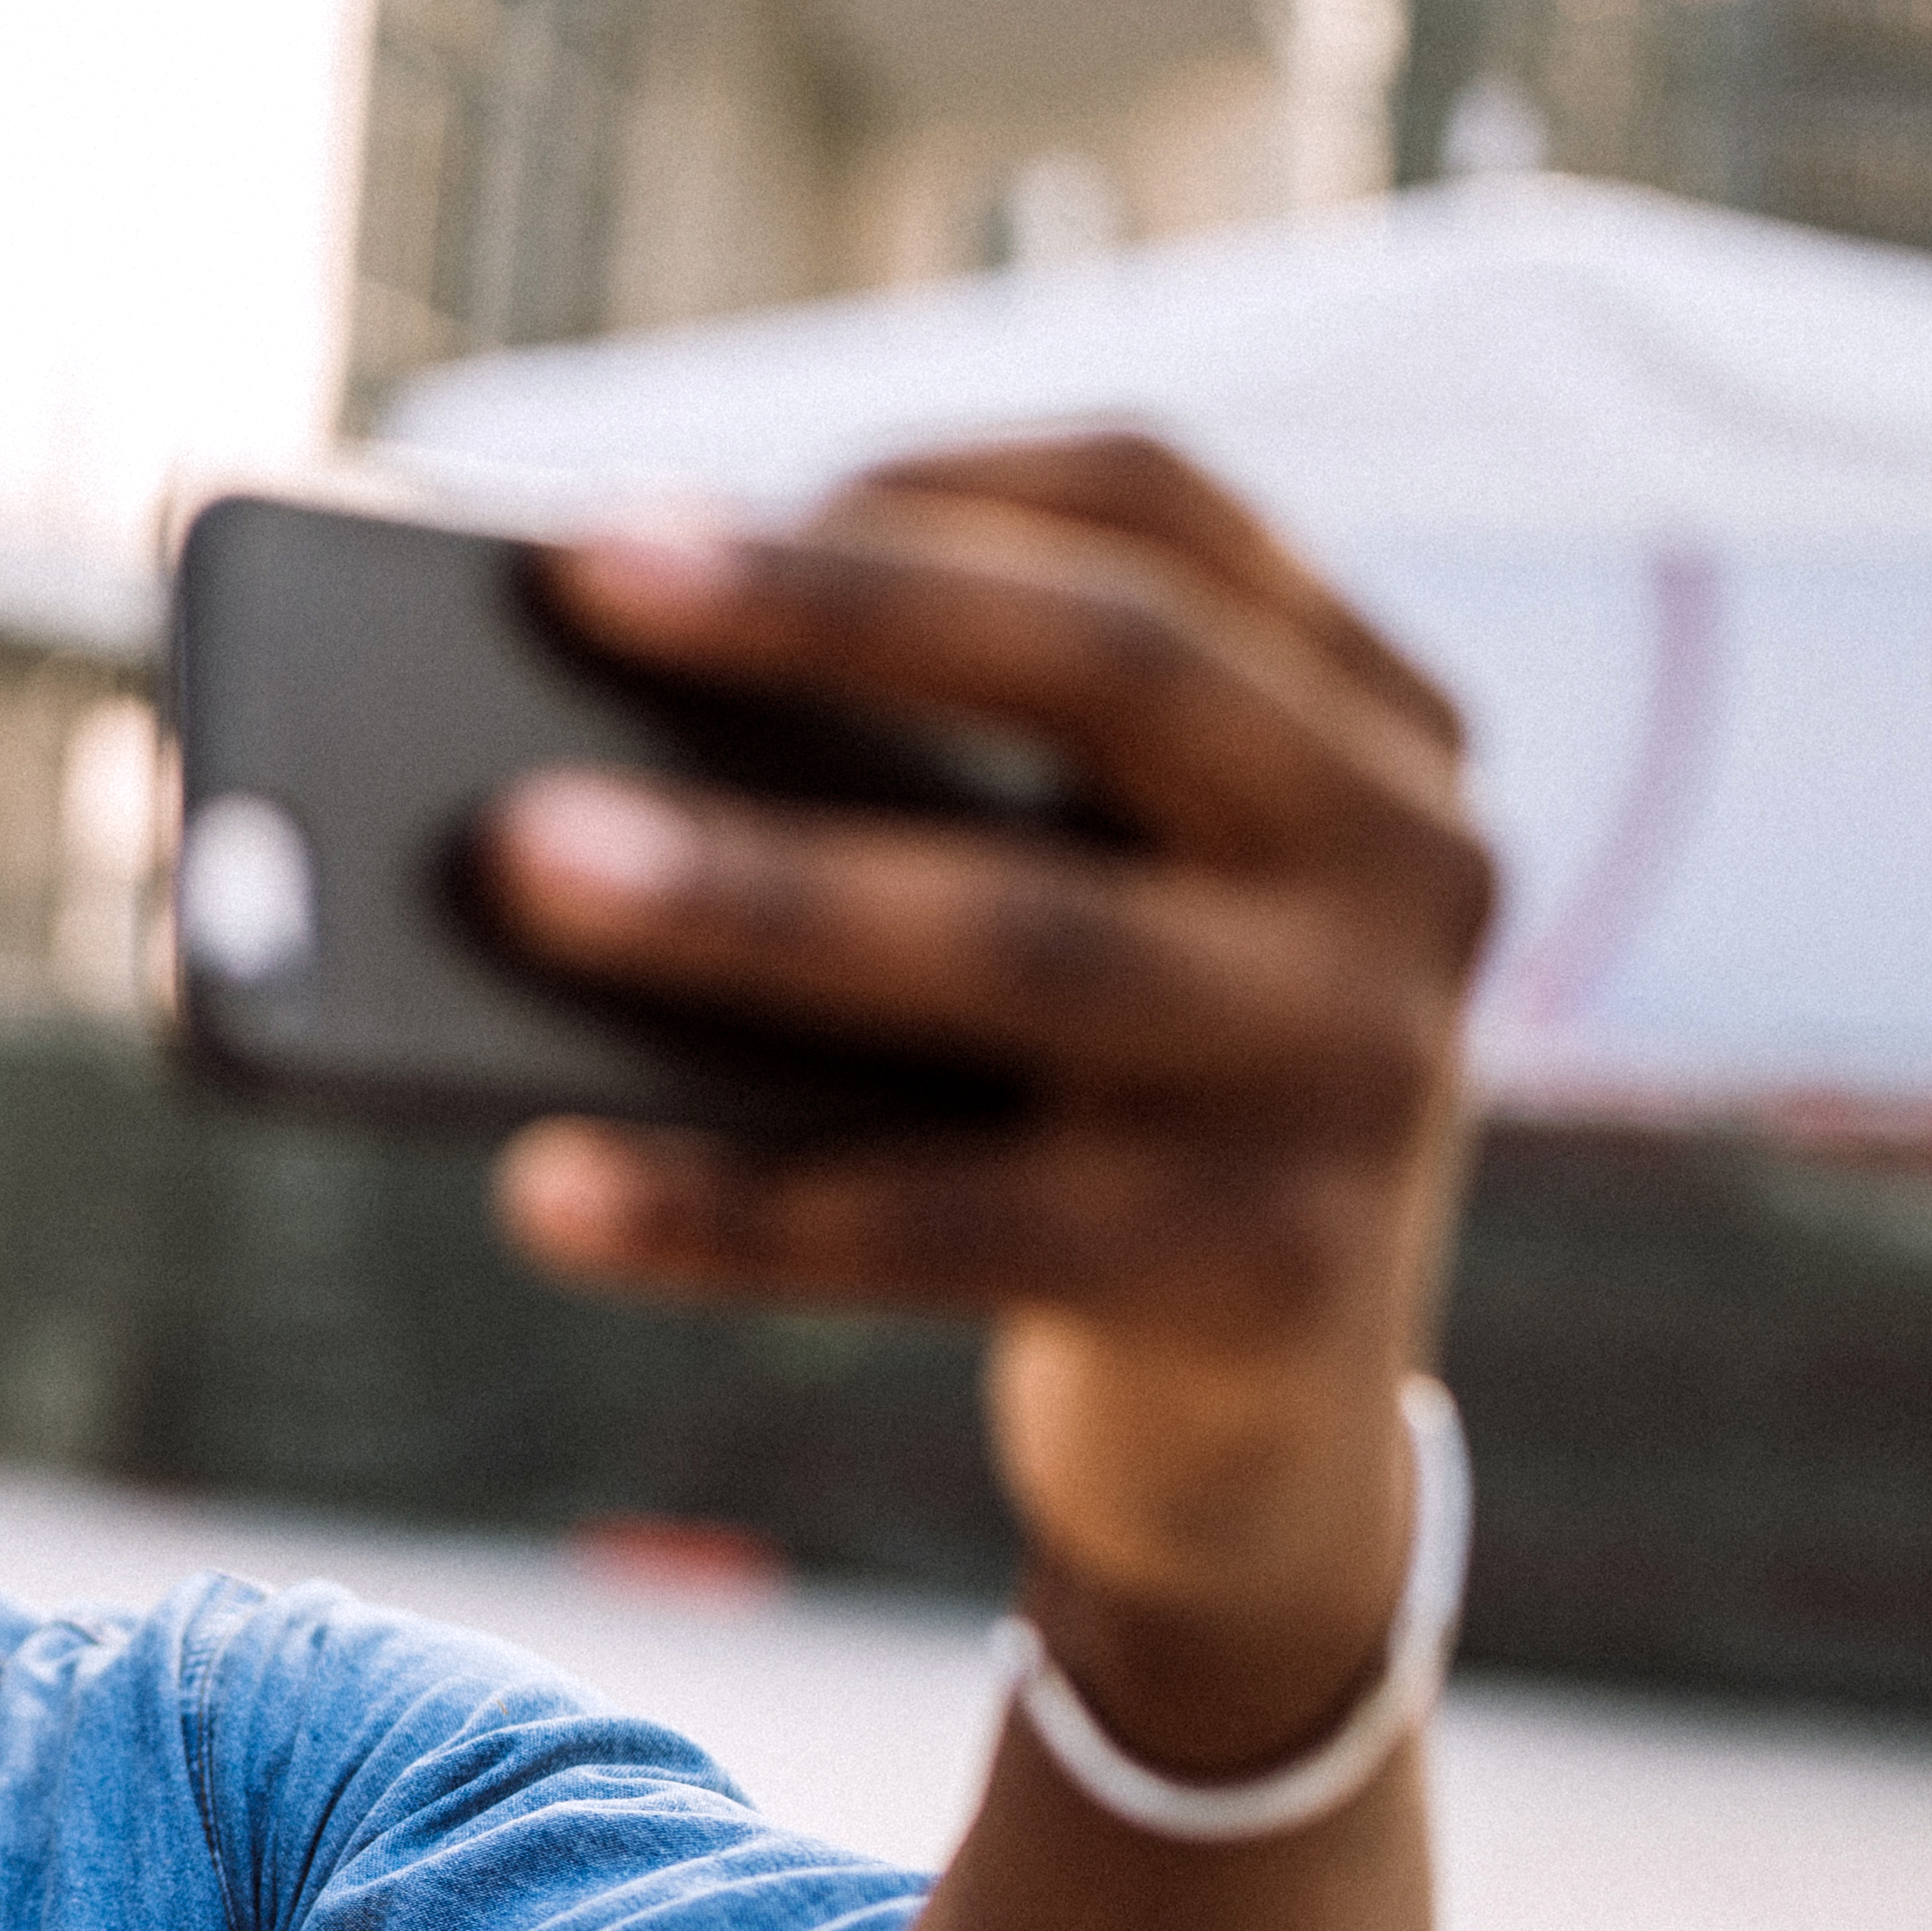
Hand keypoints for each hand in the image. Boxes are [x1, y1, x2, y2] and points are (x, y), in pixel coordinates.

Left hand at [477, 433, 1492, 1774]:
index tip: (676, 502)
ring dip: (758, 895)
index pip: (1159, 507)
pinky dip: (729, 1206)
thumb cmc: (1089, 1114)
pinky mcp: (1265, 1270)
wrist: (1258, 1446)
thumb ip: (918, 796)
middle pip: (1115, 670)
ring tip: (526, 858)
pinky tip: (550, 1187)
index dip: (923, 484)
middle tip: (588, 580)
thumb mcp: (1068, 909)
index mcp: (1361, 717)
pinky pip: (954, 1221)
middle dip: (832, 614)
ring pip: (1032, 942)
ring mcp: (1359, 1066)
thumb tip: (566, 741)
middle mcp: (1405, 860)